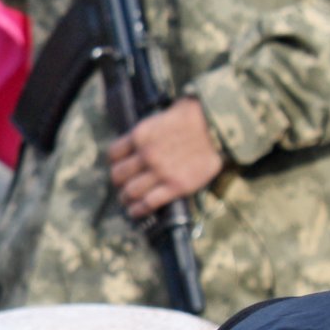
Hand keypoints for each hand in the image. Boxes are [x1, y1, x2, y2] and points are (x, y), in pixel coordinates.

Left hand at [108, 98, 224, 218]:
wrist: (216, 127)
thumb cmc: (191, 118)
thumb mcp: (160, 118)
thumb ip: (146, 134)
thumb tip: (136, 144)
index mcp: (139, 136)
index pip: (113, 154)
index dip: (115, 162)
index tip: (119, 166)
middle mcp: (146, 155)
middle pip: (118, 175)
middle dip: (118, 182)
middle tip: (122, 185)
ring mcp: (160, 172)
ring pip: (130, 191)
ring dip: (126, 198)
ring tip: (127, 201)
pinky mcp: (175, 186)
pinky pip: (149, 203)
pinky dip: (138, 210)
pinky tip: (135, 211)